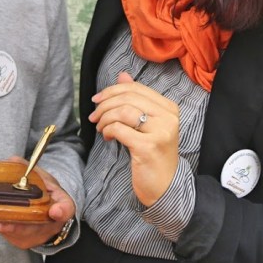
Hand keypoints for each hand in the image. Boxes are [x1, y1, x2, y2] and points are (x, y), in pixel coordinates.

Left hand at [0, 160, 76, 248]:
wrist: (45, 210)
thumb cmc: (44, 192)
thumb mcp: (41, 177)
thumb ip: (28, 170)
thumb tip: (11, 161)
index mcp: (62, 204)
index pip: (66, 209)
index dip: (61, 211)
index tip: (55, 211)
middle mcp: (52, 224)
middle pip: (38, 228)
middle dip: (20, 227)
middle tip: (4, 224)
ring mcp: (38, 236)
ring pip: (20, 235)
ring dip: (5, 226)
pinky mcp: (23, 242)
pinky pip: (10, 236)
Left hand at [89, 71, 179, 206]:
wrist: (165, 186)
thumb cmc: (154, 154)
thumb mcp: (147, 125)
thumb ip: (136, 99)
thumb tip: (123, 75)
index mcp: (169, 108)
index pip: (137, 89)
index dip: (112, 91)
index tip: (97, 100)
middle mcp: (168, 117)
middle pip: (128, 98)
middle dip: (105, 104)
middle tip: (93, 115)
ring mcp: (160, 132)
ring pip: (123, 111)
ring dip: (105, 118)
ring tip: (99, 127)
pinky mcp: (148, 147)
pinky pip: (120, 129)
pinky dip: (108, 130)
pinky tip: (106, 137)